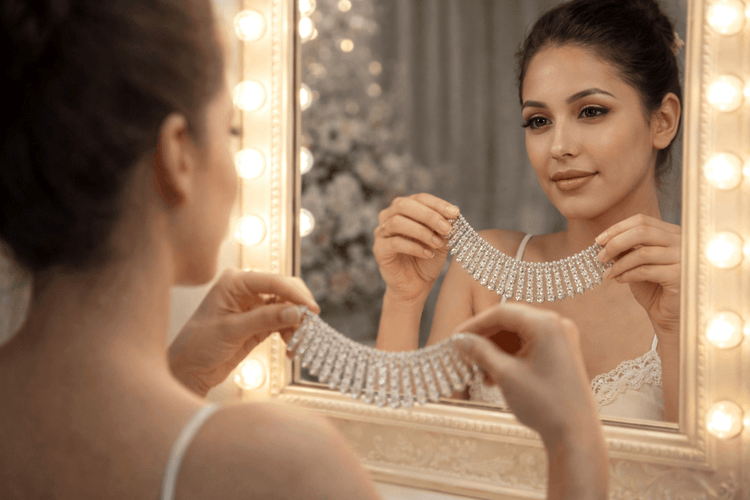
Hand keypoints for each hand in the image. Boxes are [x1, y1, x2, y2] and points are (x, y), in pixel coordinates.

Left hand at [168, 269, 319, 396]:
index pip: (273, 280)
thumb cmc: (198, 345)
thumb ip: (264, 319)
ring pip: (287, 308)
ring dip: (296, 324)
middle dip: (298, 308)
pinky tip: (290, 348)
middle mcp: (246, 290)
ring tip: (297, 344)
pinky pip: (282, 322)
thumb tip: (296, 312)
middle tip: (309, 326)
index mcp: (235, 282)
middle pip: (284, 290)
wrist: (188, 370)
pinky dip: (290, 333)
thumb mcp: (231, 330)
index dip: (295, 293)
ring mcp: (254, 306)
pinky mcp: (259, 323)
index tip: (311, 309)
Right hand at [373, 193, 458, 301]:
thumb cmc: (427, 259)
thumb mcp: (442, 241)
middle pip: (404, 205)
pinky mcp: (379, 249)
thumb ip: (446, 228)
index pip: (420, 198)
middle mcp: (389, 216)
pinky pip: (394, 243)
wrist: (416, 285)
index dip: (438, 204)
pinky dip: (414, 247)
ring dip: (421, 231)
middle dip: (428, 215)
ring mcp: (381, 232)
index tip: (455, 213)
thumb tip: (454, 215)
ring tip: (438, 243)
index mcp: (406, 209)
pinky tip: (428, 254)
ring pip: (397, 222)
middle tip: (447, 228)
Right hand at [453, 303, 598, 445]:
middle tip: (465, 353)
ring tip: (481, 371)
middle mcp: (557, 325)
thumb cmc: (545, 404)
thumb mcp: (506, 375)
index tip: (456, 338)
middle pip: (511, 321)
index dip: (475, 324)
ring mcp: (561, 339)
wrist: (575, 435)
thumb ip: (480, 352)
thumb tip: (460, 340)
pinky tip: (495, 374)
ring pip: (518, 334)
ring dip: (496, 349)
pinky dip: (510, 356)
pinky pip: (529, 345)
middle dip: (486, 338)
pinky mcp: (561, 353)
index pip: (502, 313)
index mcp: (546, 324)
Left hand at [595, 214, 680, 341]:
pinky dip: (627, 274)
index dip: (617, 229)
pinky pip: (646, 270)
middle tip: (600, 257)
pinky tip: (619, 280)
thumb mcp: (637, 263)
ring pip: (642, 252)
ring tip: (608, 274)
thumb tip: (604, 240)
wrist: (669, 316)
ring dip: (619, 263)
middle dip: (615, 243)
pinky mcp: (680, 276)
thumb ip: (627, 249)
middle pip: (641, 231)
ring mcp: (684, 257)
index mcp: (673, 233)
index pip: (642, 220)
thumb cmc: (653, 288)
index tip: (598, 241)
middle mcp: (683, 241)